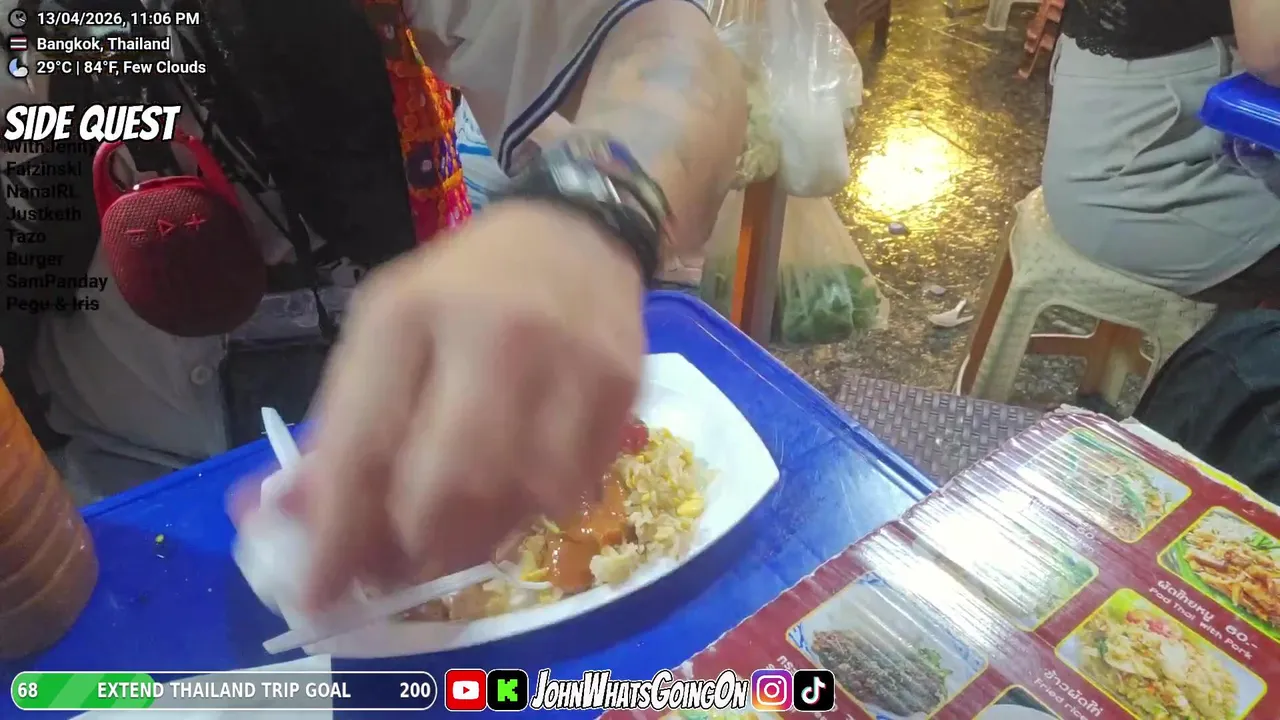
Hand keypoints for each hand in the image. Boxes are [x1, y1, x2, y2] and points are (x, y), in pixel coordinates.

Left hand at [288, 201, 645, 609]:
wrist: (575, 232)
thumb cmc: (463, 289)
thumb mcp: (387, 331)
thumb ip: (344, 423)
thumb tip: (296, 523)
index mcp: (408, 314)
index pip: (364, 444)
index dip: (338, 533)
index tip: (316, 593)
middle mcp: (491, 333)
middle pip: (448, 486)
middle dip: (417, 548)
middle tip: (401, 568)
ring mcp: (567, 361)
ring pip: (519, 500)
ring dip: (480, 537)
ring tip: (460, 529)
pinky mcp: (621, 386)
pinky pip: (573, 489)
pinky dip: (535, 510)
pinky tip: (519, 487)